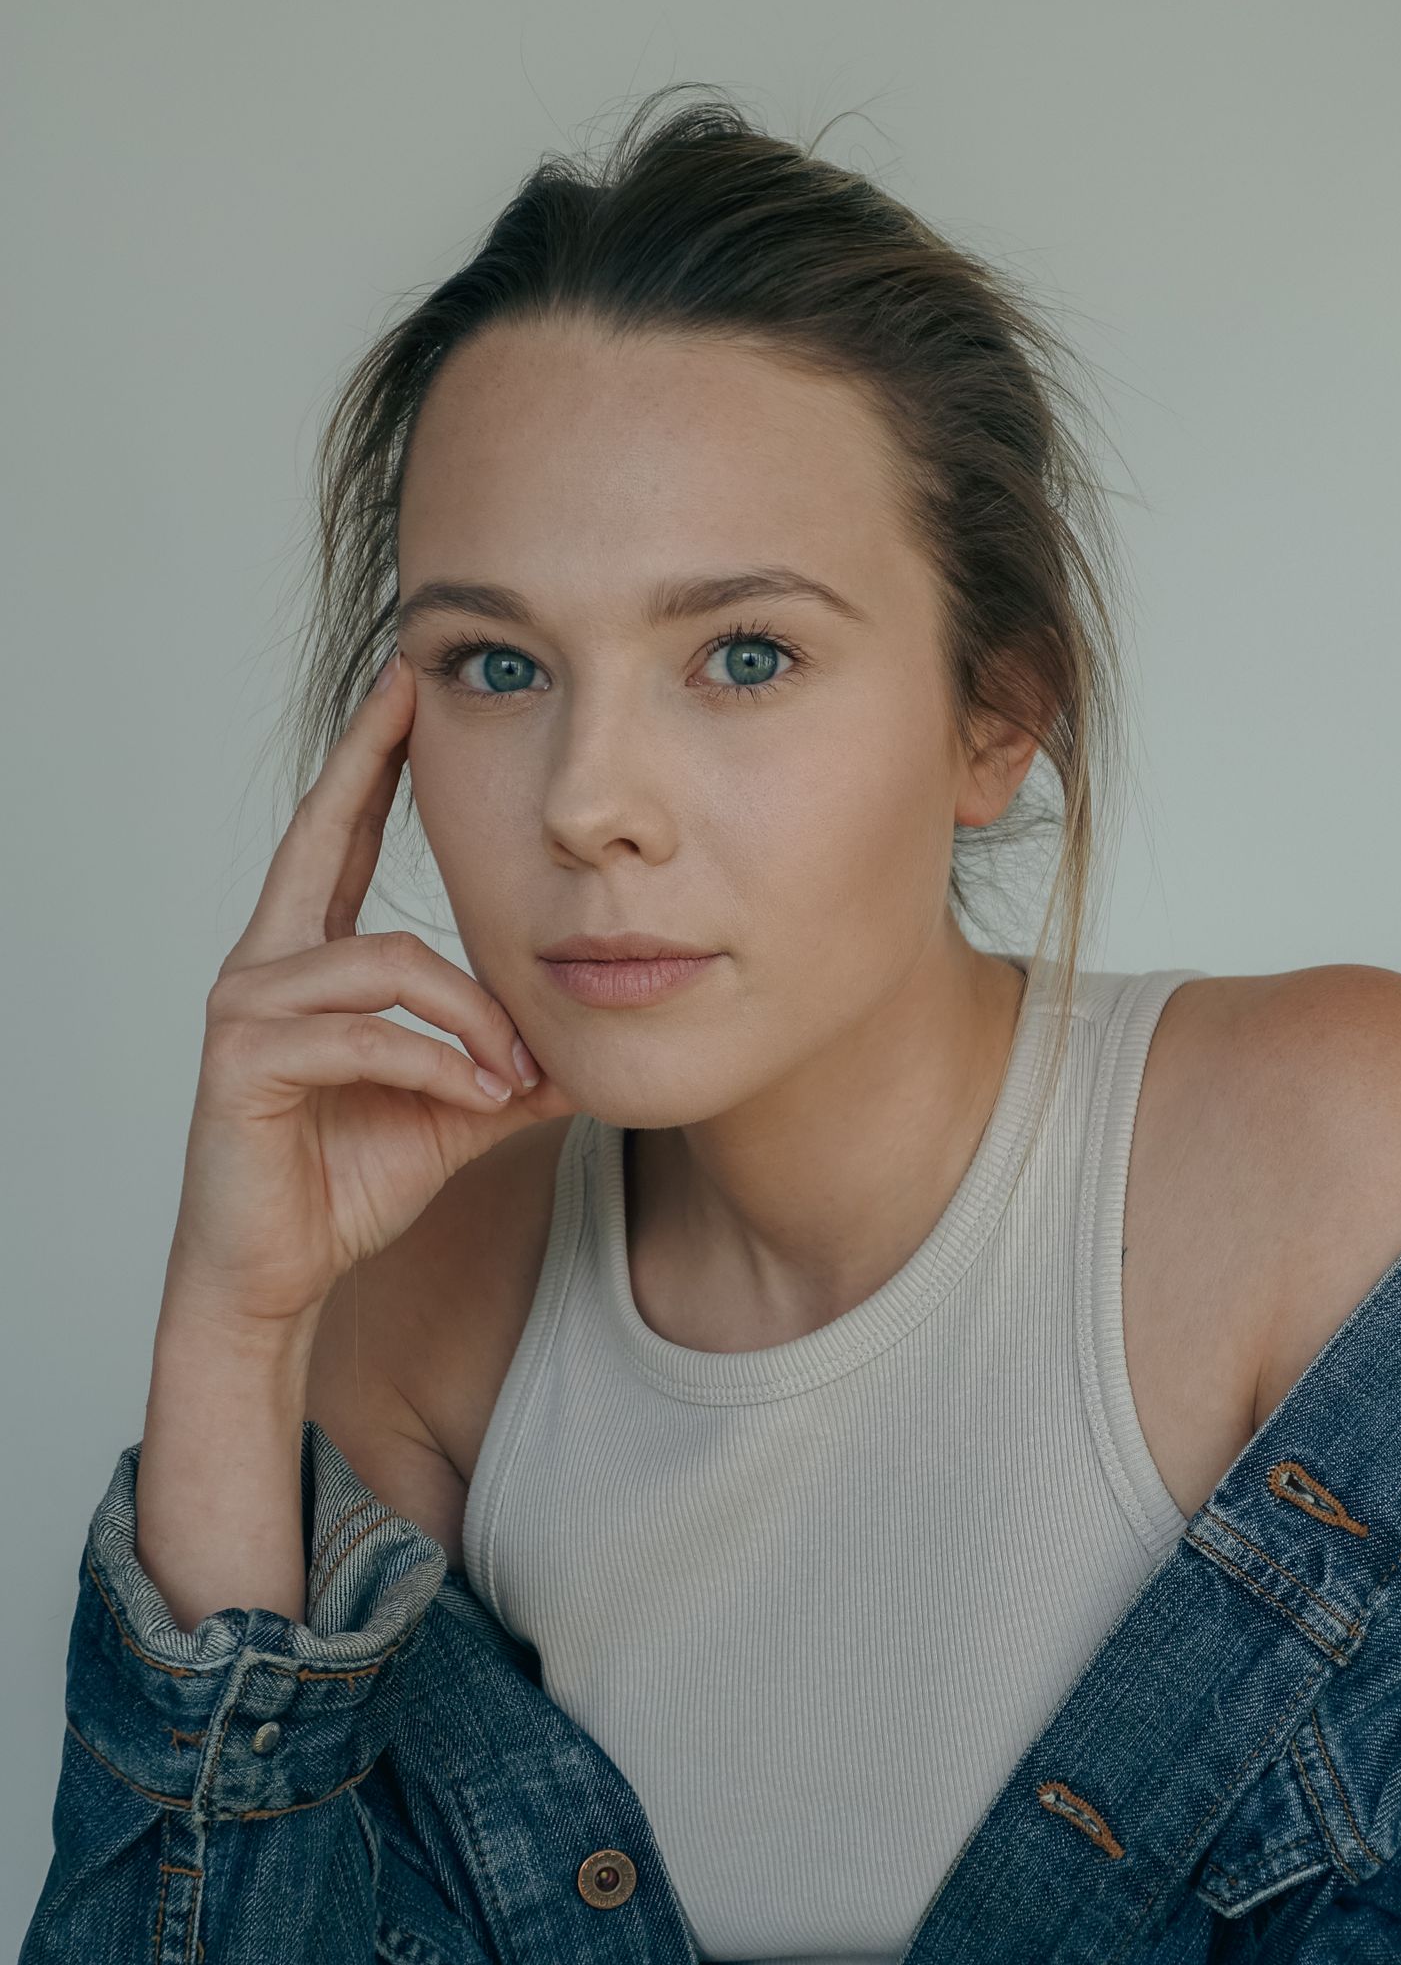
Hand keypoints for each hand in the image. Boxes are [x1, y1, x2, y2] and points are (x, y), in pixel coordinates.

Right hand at [165, 647, 577, 1329]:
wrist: (280, 1272)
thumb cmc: (349, 1180)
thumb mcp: (455, 1109)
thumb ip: (509, 1064)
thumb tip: (592, 1042)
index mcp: (307, 960)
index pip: (337, 840)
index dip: (368, 764)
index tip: (404, 692)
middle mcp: (263, 965)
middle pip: (319, 838)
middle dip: (366, 760)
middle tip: (411, 694)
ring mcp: (245, 1008)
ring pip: (384, 960)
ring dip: (470, 1015)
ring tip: (513, 1074)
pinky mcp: (243, 1063)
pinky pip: (365, 1035)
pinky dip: (437, 1066)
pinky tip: (477, 1101)